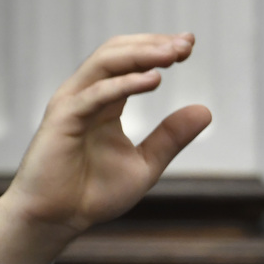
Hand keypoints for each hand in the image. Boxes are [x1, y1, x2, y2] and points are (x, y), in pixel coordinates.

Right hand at [0, 33, 211, 263]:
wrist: (58, 219)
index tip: (189, 44)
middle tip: (187, 44)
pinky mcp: (63, 119)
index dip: (159, 49)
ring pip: (106, 62)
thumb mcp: (145, 164)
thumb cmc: (93, 193)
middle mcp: (87, 95)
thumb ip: (171, 137)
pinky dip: (125, 83)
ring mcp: (73, 104)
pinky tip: (153, 80)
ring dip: (141, 54)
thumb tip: (206, 110)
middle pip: (119, 52)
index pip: (132, 62)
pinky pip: (96, 93)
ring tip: (173, 54)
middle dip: (154, 44)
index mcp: (106, 102)